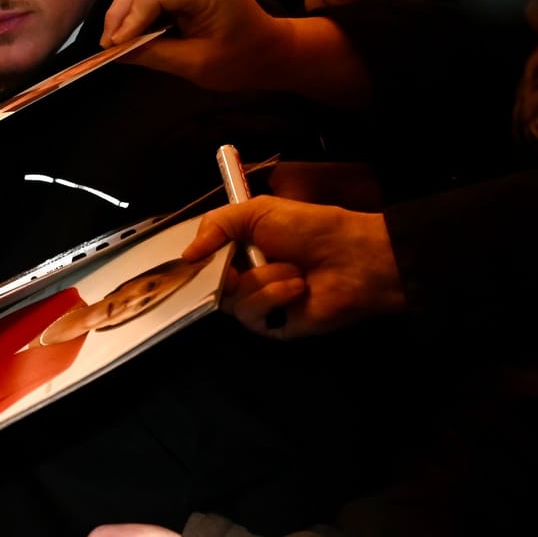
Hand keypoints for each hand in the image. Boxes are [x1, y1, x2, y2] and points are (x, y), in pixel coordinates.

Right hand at [102, 0, 371, 107]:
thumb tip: (115, 52)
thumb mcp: (194, 64)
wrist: (268, 50)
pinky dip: (139, 4)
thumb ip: (153, 54)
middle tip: (108, 45)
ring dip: (126, 8)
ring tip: (117, 38)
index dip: (128, 20)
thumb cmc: (239, 61)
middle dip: (121, 12)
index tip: (113, 48)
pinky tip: (132, 27)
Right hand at [181, 196, 403, 337]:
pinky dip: (274, 296)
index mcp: (244, 249)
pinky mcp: (272, 325)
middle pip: (212, 284)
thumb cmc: (310, 229)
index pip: (206, 261)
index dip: (199, 260)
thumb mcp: (258, 210)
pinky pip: (253, 315)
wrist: (351, 257)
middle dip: (227, 272)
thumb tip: (186, 254)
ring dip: (263, 279)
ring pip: (233, 300)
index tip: (196, 257)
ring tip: (293, 270)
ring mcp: (260, 303)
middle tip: (240, 266)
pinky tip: (297, 288)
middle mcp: (248, 277)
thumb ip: (216, 224)